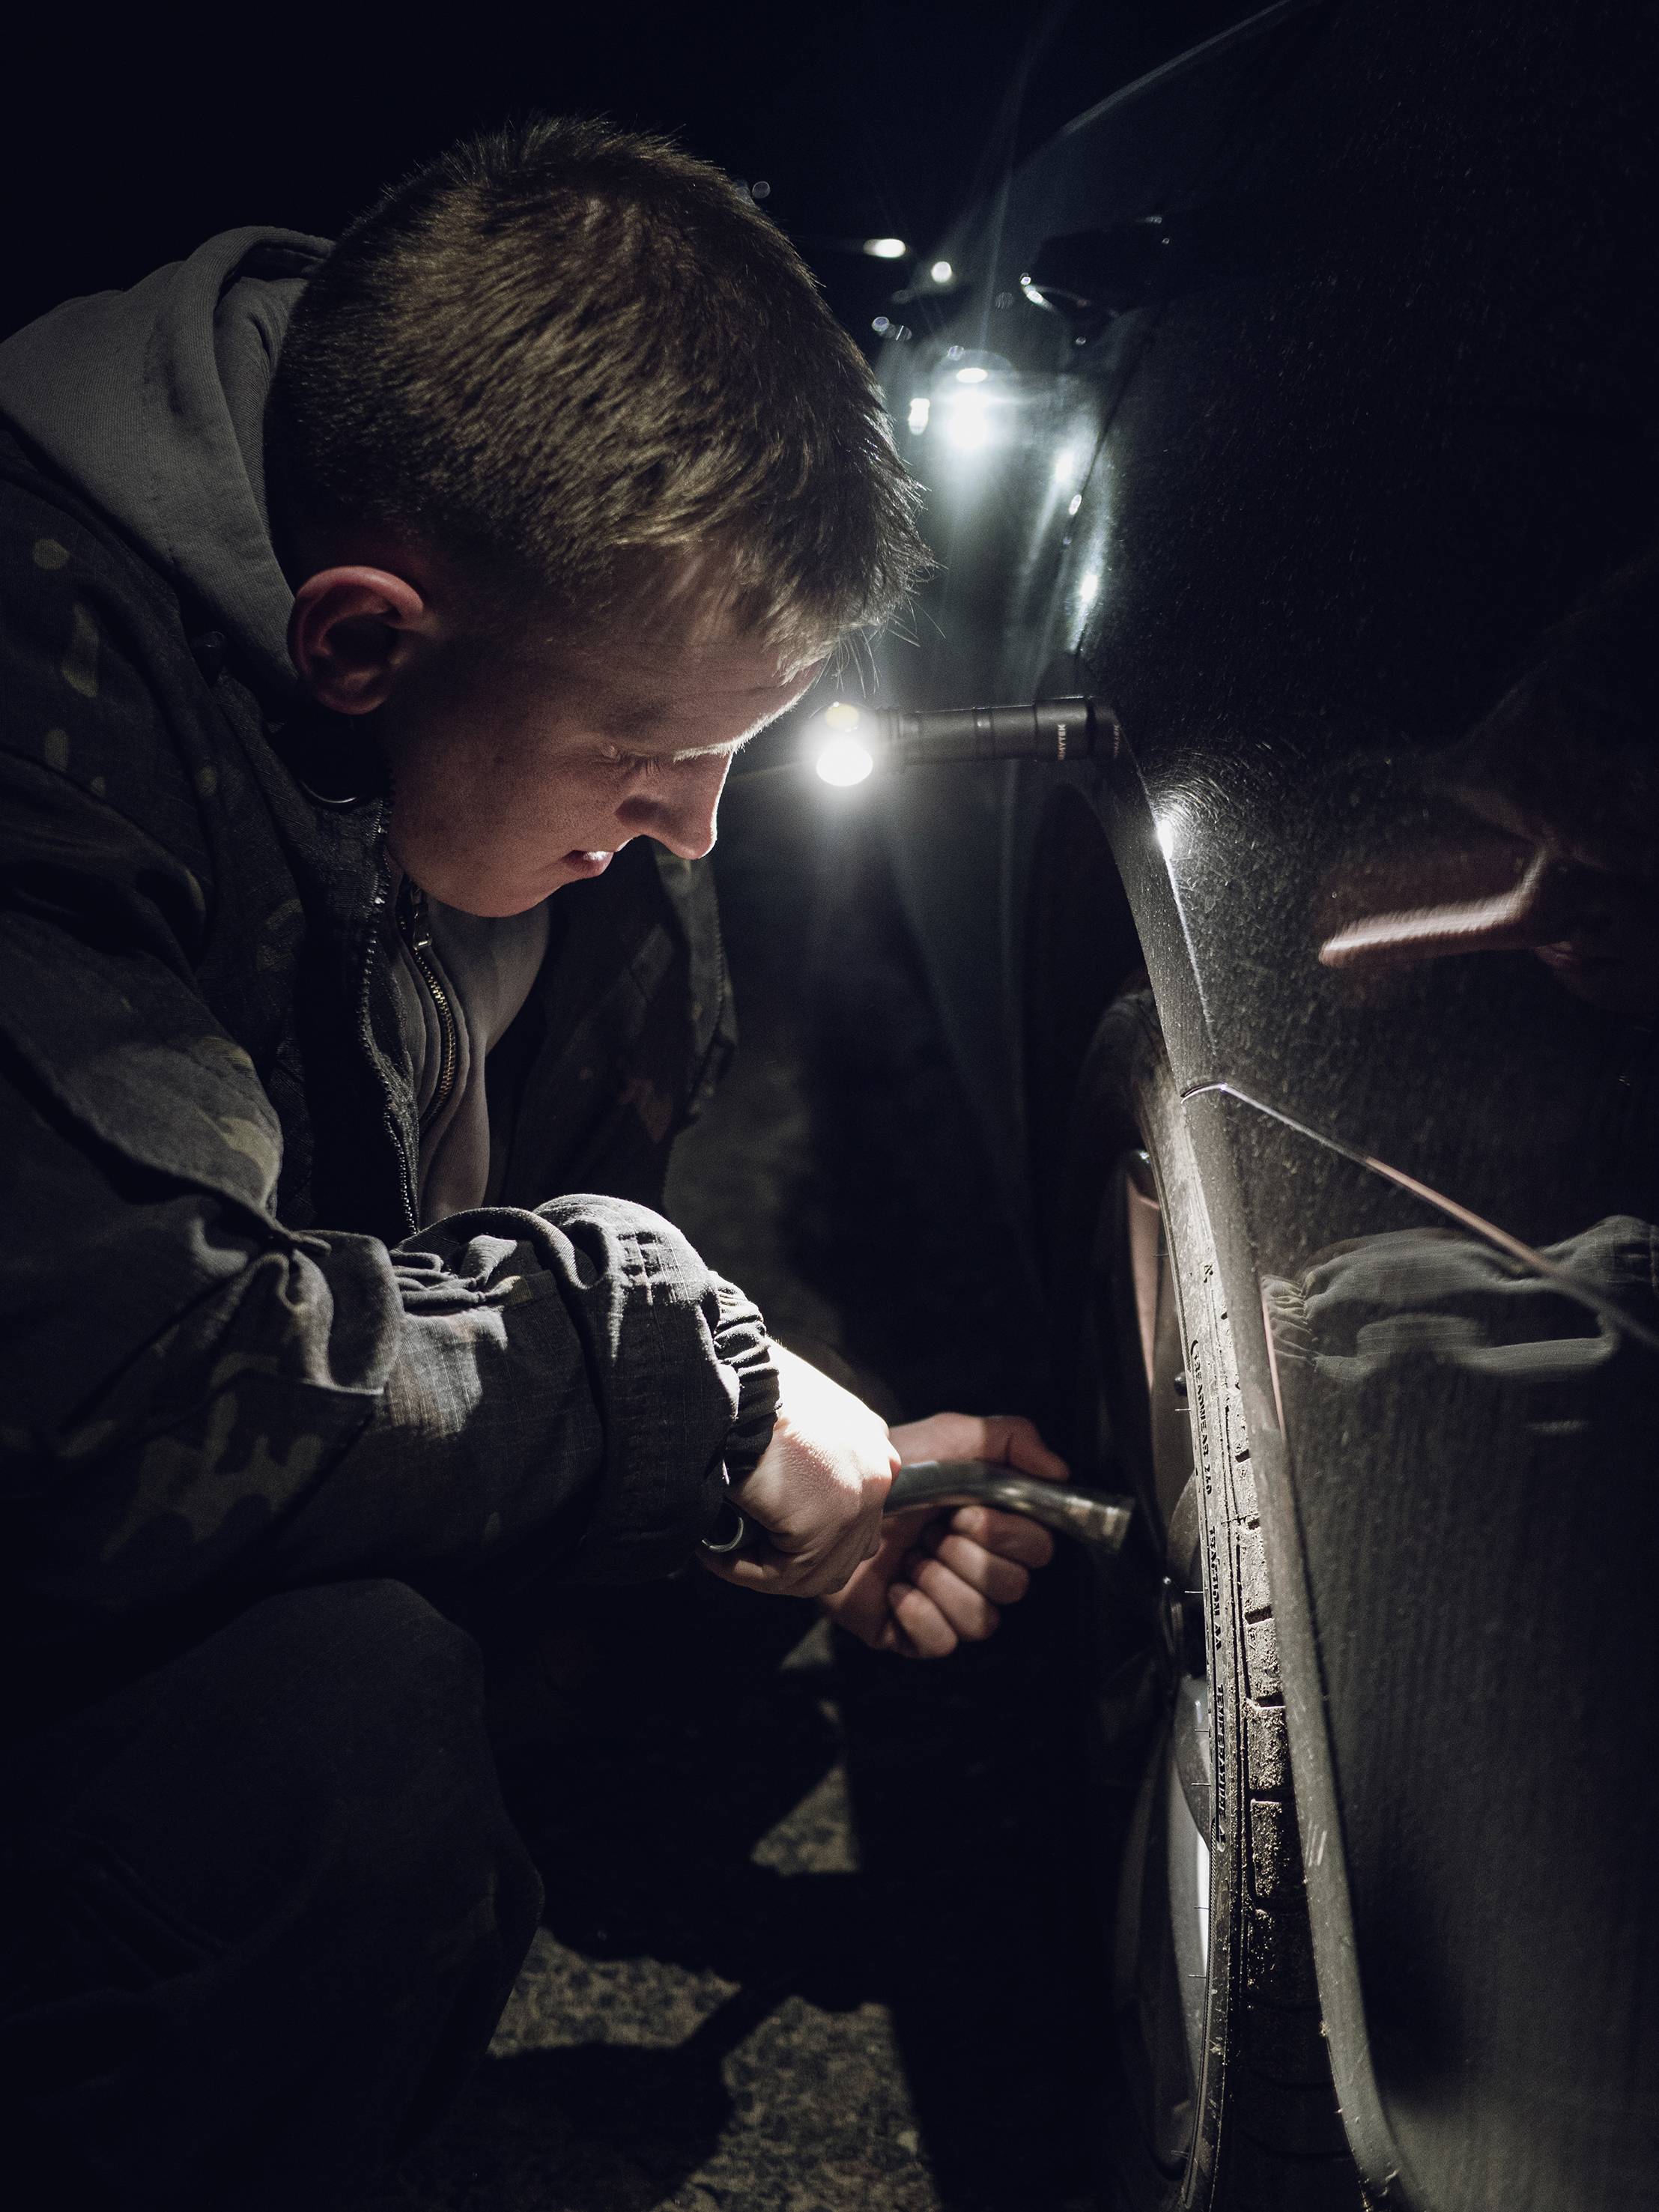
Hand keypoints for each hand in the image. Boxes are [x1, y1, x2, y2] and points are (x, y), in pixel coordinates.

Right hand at [700, 1344, 898, 1598]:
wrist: (731, 1377)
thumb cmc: (747, 1385)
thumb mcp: (792, 1413)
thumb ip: (804, 1455)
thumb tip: (781, 1500)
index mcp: (871, 1442)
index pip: (855, 1512)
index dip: (809, 1535)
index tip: (765, 1533)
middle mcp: (877, 1471)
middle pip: (844, 1551)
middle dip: (792, 1562)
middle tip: (744, 1552)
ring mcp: (857, 1499)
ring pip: (813, 1571)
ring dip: (762, 1570)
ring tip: (721, 1552)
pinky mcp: (825, 1523)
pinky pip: (780, 1574)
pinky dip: (742, 1569)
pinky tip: (715, 1551)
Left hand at [822, 1411, 1067, 1657]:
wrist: (830, 1495)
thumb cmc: (896, 1466)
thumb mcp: (954, 1435)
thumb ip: (1013, 1440)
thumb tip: (1060, 1472)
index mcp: (995, 1529)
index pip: (1038, 1551)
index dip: (1005, 1536)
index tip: (965, 1512)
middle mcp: (978, 1570)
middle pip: (1012, 1588)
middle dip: (967, 1557)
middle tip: (931, 1532)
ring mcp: (946, 1605)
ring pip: (981, 1621)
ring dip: (941, 1583)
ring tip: (910, 1556)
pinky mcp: (911, 1633)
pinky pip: (940, 1643)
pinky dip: (917, 1613)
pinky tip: (894, 1586)